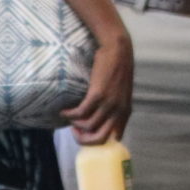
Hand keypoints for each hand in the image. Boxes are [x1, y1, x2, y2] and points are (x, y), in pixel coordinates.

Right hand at [66, 25, 134, 144]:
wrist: (118, 49)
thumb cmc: (118, 68)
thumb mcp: (122, 92)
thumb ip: (116, 107)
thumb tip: (102, 122)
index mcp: (126, 112)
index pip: (115, 138)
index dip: (98, 141)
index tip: (87, 135)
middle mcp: (119, 110)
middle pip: (99, 138)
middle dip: (84, 140)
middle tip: (74, 132)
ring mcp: (109, 103)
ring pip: (87, 127)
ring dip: (74, 125)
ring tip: (69, 118)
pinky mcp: (98, 94)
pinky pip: (80, 113)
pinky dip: (69, 115)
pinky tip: (64, 111)